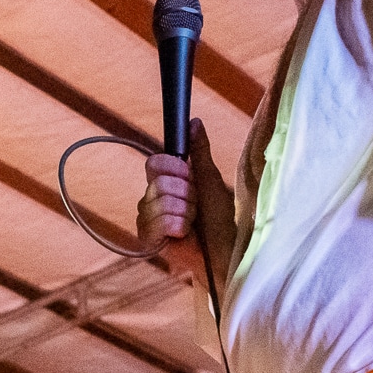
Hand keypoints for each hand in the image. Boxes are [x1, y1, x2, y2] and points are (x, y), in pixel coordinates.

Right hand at [137, 116, 233, 287]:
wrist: (224, 249)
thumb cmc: (220, 218)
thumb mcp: (211, 179)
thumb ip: (200, 151)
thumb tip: (194, 122)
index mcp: (165, 181)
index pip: (154, 163)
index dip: (174, 169)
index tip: (190, 178)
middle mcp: (152, 198)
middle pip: (158, 183)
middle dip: (186, 194)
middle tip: (196, 206)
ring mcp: (147, 218)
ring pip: (159, 202)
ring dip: (185, 212)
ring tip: (192, 222)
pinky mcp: (148, 238)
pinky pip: (157, 222)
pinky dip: (178, 226)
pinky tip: (184, 233)